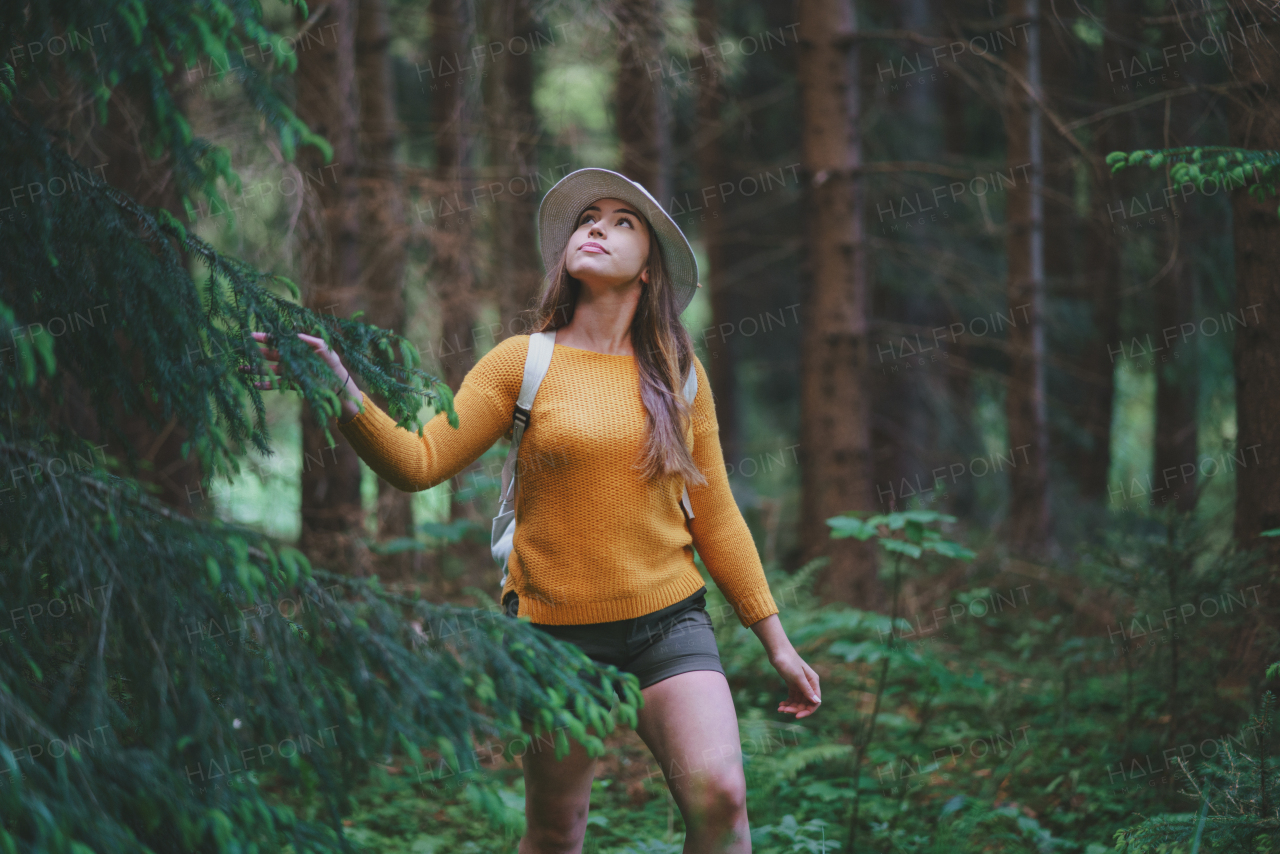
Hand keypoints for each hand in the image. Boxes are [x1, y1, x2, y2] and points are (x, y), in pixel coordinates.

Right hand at [247, 331, 361, 419]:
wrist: (339, 385)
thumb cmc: (333, 363)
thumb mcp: (324, 348)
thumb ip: (309, 340)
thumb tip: (293, 334)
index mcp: (297, 348)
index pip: (277, 341)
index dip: (264, 338)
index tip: (250, 334)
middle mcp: (291, 359)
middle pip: (269, 354)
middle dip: (254, 352)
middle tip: (239, 349)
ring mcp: (290, 372)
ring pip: (268, 369)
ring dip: (255, 369)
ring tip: (241, 368)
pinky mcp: (292, 384)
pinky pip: (276, 384)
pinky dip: (265, 385)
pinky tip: (254, 384)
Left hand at [769, 647, 820, 718]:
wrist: (777, 651)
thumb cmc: (788, 662)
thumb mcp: (797, 677)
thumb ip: (807, 690)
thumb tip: (817, 702)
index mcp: (813, 682)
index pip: (815, 701)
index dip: (807, 710)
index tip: (797, 716)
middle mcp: (808, 684)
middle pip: (805, 703)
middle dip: (795, 709)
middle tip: (783, 711)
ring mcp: (800, 684)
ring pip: (798, 701)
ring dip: (790, 707)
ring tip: (780, 709)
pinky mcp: (792, 683)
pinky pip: (792, 697)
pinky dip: (787, 702)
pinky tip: (780, 705)